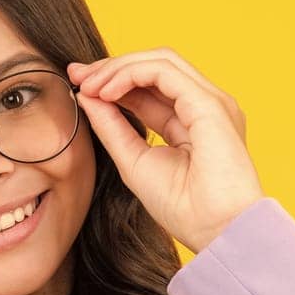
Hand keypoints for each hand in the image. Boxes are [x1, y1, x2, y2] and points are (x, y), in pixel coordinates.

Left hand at [68, 47, 263, 252]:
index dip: (113, 80)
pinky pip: (165, 72)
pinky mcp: (210, 104)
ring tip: (90, 85)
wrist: (218, 233)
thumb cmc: (184, 209)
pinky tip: (108, 92)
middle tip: (77, 75)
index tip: (79, 84)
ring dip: (120, 67)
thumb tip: (86, 96)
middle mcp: (204, 106)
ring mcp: (210, 102)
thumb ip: (112, 128)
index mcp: (192, 121)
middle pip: (155, 67)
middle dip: (113, 67)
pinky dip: (131, 74)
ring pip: (161, 61)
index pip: (149, 87)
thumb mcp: (134, 162)